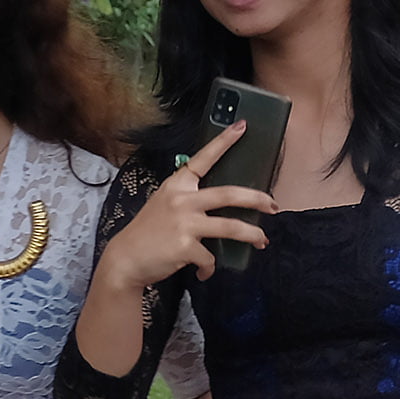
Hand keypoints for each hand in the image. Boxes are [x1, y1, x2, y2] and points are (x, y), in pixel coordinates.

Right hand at [94, 121, 274, 293]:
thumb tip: (221, 202)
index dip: (224, 141)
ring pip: (230, 227)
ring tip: (262, 241)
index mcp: (177, 185)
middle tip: (274, 204)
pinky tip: (204, 272)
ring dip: (251, 234)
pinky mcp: (185, 247)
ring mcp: (184, 223)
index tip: (242, 126)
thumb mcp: (164, 204)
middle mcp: (182, 200)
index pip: (204, 158)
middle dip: (257, 198)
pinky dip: (209, 268)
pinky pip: (210, 258)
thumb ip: (187, 198)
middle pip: (229, 194)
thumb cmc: (148, 232)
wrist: (125, 259)